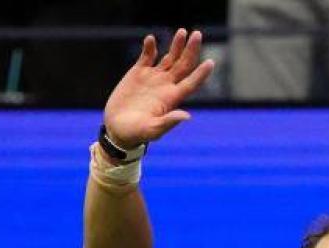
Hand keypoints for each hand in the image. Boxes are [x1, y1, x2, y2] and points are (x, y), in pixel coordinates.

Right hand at [103, 29, 214, 148]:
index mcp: (171, 98)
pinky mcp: (138, 73)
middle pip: (184, 64)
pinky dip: (149, 47)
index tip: (210, 62)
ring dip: (176, 45)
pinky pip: (147, 56)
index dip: (201, 74)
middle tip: (197, 34)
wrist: (118, 129)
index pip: (191, 83)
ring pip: (169, 57)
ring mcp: (153, 77)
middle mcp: (166, 85)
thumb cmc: (136, 133)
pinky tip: (150, 39)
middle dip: (191, 50)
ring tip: (182, 31)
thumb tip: (187, 116)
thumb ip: (168, 123)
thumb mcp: (151, 130)